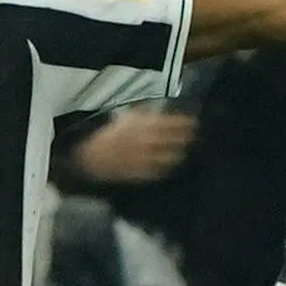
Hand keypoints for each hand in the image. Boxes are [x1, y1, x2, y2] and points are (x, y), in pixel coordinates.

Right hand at [70, 106, 195, 184]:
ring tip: (184, 149)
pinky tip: (170, 163)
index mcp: (144, 126)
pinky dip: (167, 166)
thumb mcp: (126, 116)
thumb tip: (160, 111)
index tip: (193, 121)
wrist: (91, 155)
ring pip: (170, 157)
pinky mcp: (141, 173)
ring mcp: (146, 159)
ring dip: (179, 152)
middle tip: (193, 135)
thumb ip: (144, 114)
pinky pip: (159, 171)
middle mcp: (149, 143)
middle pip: (175, 140)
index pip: (172, 123)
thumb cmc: (108, 132)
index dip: (185, 122)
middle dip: (186, 137)